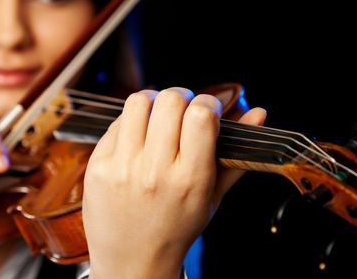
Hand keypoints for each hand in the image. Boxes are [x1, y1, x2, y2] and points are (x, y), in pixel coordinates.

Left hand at [82, 87, 265, 278]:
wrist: (132, 259)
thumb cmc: (176, 227)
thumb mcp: (213, 196)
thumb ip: (238, 154)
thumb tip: (259, 113)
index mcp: (190, 179)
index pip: (201, 116)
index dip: (208, 102)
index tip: (207, 109)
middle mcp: (154, 171)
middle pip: (169, 100)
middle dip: (181, 97)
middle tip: (183, 109)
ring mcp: (122, 167)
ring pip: (138, 102)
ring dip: (153, 102)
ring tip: (158, 116)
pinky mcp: (98, 165)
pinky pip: (116, 122)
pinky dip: (131, 122)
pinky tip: (137, 139)